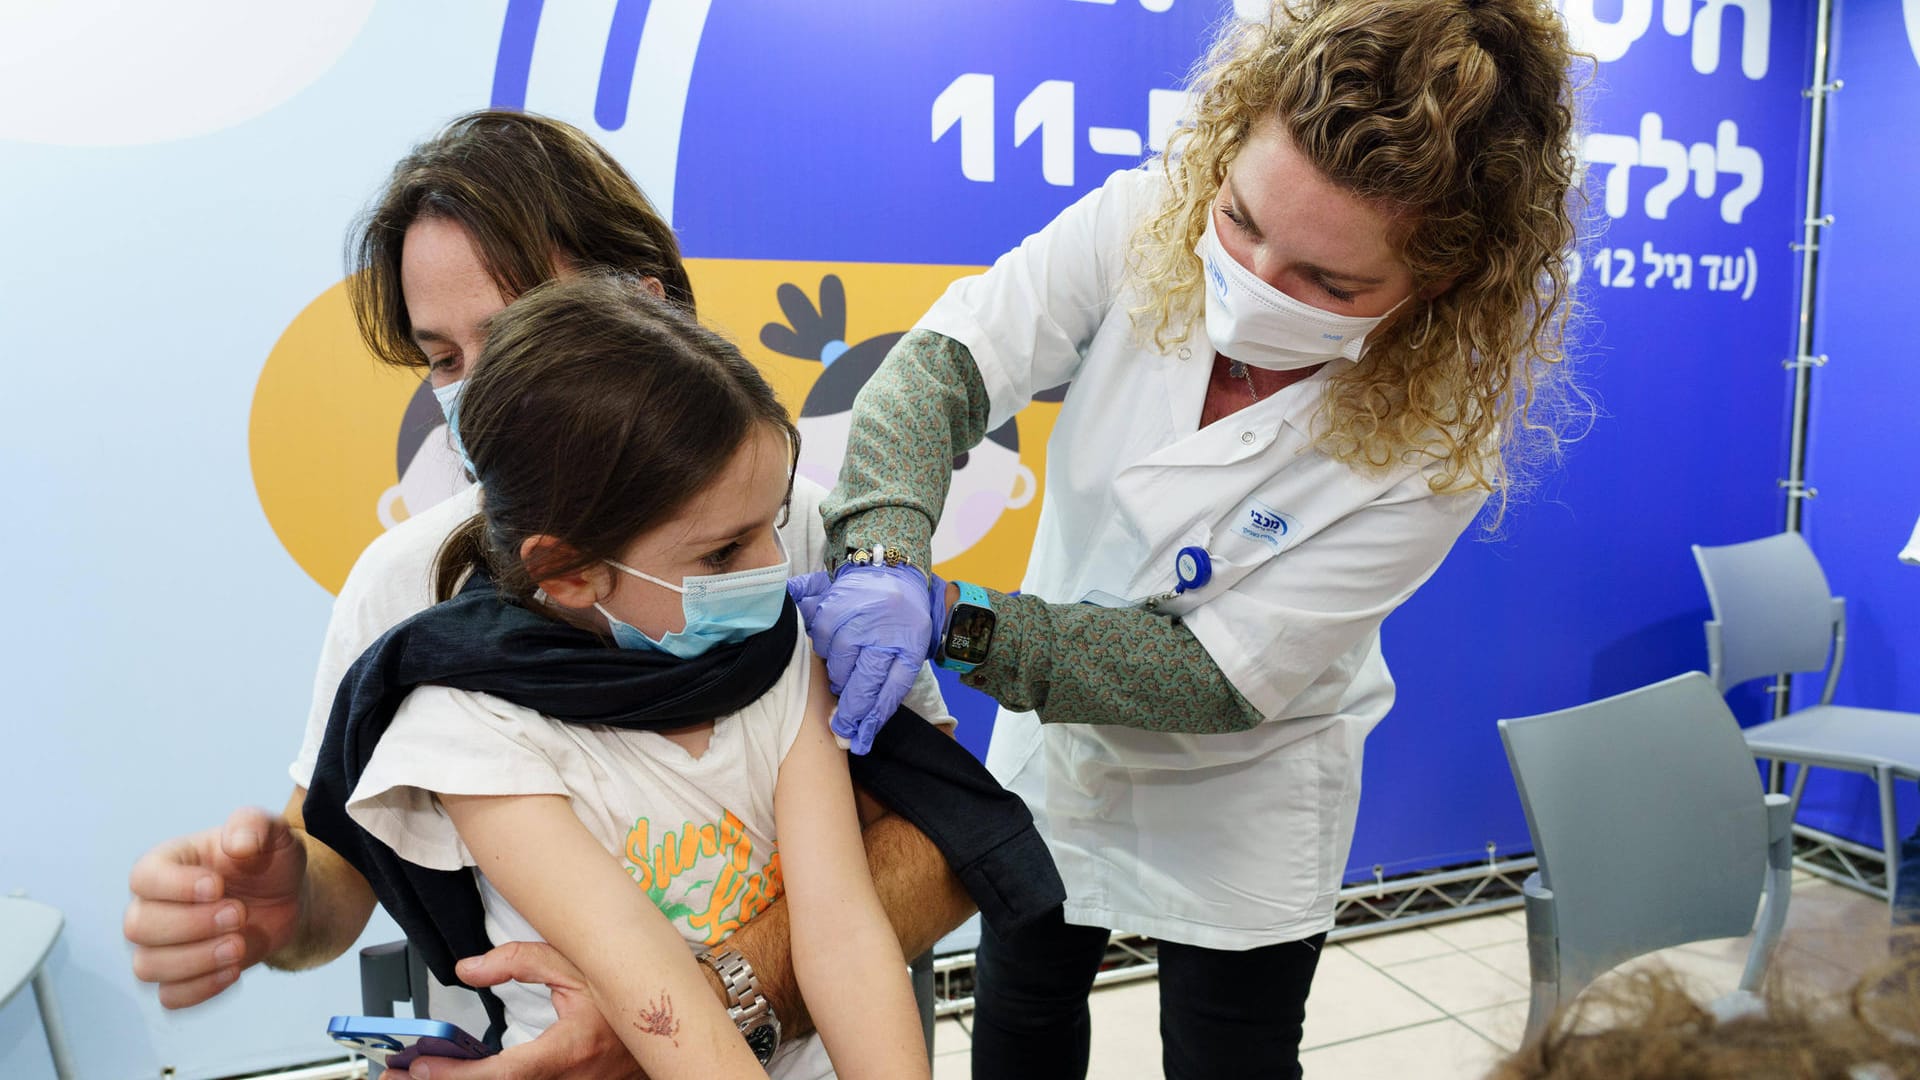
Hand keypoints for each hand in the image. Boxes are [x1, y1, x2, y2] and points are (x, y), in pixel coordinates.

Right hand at [125, 807, 306, 1007]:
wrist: (285, 898)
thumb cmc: (267, 861)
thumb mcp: (270, 833)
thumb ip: (253, 825)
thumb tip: (236, 843)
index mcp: (166, 865)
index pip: (143, 879)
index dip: (176, 887)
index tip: (218, 886)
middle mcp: (152, 906)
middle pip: (138, 927)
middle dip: (191, 926)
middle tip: (239, 914)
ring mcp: (162, 945)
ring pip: (148, 966)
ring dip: (196, 961)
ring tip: (239, 944)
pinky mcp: (181, 976)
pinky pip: (170, 996)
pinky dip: (200, 989)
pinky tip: (233, 970)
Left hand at [389, 942, 645, 1079]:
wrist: (672, 1019)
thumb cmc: (627, 991)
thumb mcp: (576, 963)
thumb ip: (520, 961)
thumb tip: (468, 969)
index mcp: (569, 1050)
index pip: (503, 1074)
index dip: (458, 1074)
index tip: (421, 1064)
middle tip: (398, 1077)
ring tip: (419, 1074)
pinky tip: (465, 1073)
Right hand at [787, 563, 948, 754]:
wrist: (894, 573)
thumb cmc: (905, 621)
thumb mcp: (911, 654)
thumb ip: (889, 691)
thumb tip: (863, 729)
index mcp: (902, 643)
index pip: (880, 690)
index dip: (864, 718)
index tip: (854, 740)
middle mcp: (874, 630)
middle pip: (854, 682)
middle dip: (850, 704)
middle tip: (845, 715)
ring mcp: (849, 618)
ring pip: (834, 666)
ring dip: (839, 675)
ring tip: (850, 664)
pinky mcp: (829, 607)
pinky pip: (819, 644)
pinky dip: (826, 651)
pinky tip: (838, 644)